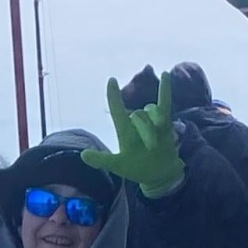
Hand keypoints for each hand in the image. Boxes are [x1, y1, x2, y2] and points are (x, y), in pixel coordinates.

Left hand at [81, 73, 184, 198]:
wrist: (159, 174)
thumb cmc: (137, 170)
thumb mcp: (118, 166)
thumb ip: (102, 160)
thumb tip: (83, 155)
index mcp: (124, 131)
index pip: (117, 109)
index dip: (114, 95)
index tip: (112, 80)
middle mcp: (136, 123)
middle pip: (139, 114)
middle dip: (146, 129)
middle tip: (151, 147)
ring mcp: (150, 121)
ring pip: (152, 111)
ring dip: (156, 123)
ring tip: (158, 142)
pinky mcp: (164, 122)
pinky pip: (165, 102)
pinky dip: (165, 89)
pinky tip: (165, 74)